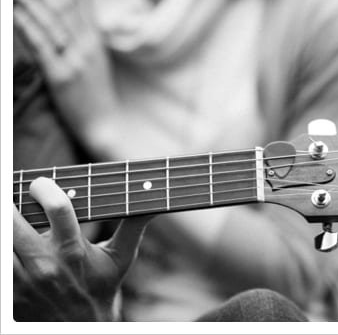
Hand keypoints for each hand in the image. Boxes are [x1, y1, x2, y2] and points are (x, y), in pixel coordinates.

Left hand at [13, 0, 119, 154]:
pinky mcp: (61, 76)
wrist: (103, 123)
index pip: (78, 5)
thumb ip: (84, 37)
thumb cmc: (96, 93)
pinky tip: (16, 14)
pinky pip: (42, 46)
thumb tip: (69, 16)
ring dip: (31, 1)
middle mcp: (87, 47)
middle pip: (64, 9)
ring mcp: (75, 61)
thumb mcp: (96, 60)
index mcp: (96, 42)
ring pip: (51, 23)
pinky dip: (28, 26)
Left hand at [13, 177, 151, 320]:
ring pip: (0, 241)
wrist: (80, 328)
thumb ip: (134, 224)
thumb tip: (155, 201)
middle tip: (15, 198)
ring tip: (12, 217)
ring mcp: (21, 280)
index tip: (41, 184)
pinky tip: (11, 243)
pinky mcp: (8, 295)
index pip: (58, 206)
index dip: (45, 187)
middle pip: (12, 219)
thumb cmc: (101, 289)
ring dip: (5, 225)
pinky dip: (2, 249)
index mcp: (72, 249)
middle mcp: (44, 263)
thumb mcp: (121, 258)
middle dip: (10, 203)